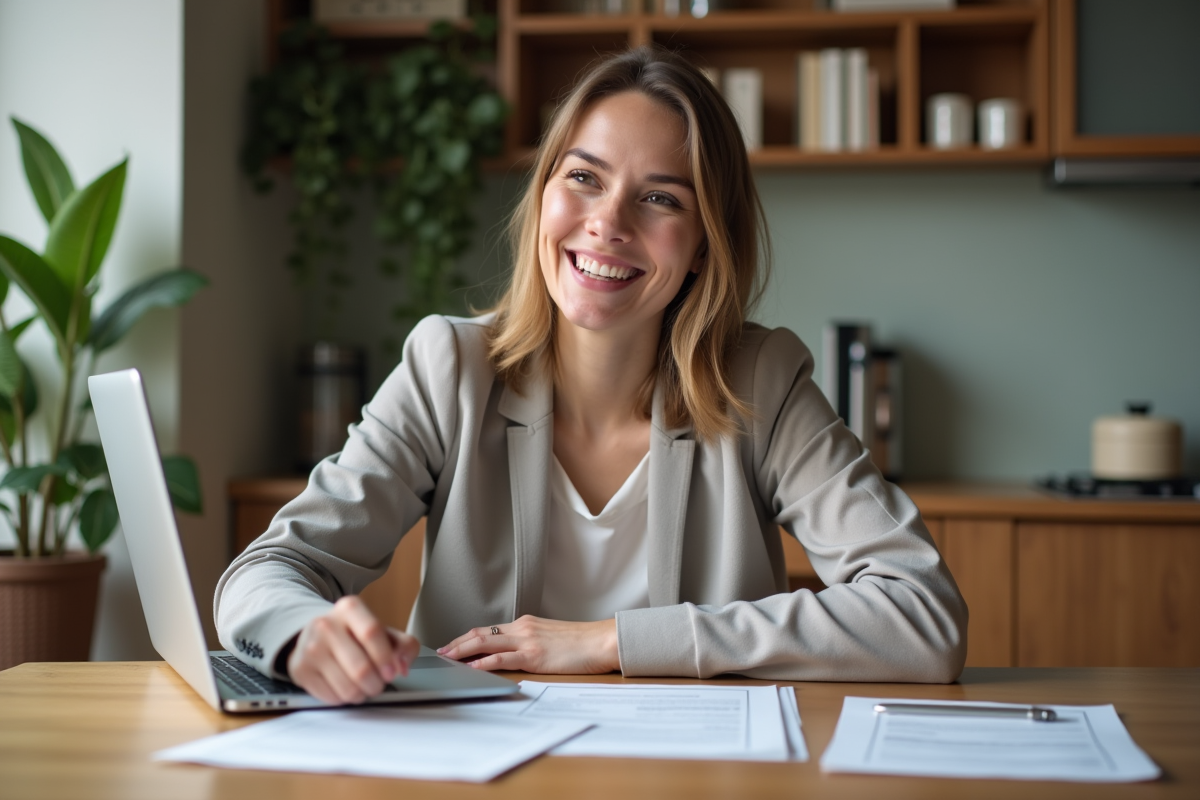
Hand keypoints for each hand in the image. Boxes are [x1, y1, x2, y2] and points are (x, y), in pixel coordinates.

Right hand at [287, 595, 420, 704]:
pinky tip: (344, 687)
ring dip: (361, 694)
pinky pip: (331, 697)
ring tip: (362, 687)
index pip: (372, 632)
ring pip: (346, 687)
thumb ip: (404, 645)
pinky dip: (344, 699)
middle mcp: (326, 624)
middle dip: (376, 684)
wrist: (317, 636)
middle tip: (378, 685)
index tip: (392, 672)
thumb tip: (402, 666)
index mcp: (350, 608)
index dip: (385, 657)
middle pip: (360, 667)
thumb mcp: (383, 632)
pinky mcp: (300, 669)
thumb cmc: (355, 635)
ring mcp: (310, 647)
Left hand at [437, 615, 618, 673]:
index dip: (467, 637)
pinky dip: (482, 663)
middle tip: (440, 652)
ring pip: (484, 642)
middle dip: (457, 643)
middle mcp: (522, 628)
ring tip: (446, 659)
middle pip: (480, 633)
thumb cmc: (583, 643)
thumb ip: (533, 642)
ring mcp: (526, 640)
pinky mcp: (533, 655)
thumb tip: (518, 655)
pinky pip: (501, 658)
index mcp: (526, 624)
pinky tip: (471, 668)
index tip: (452, 645)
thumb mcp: (552, 638)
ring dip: (462, 651)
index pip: (489, 629)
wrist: (602, 641)